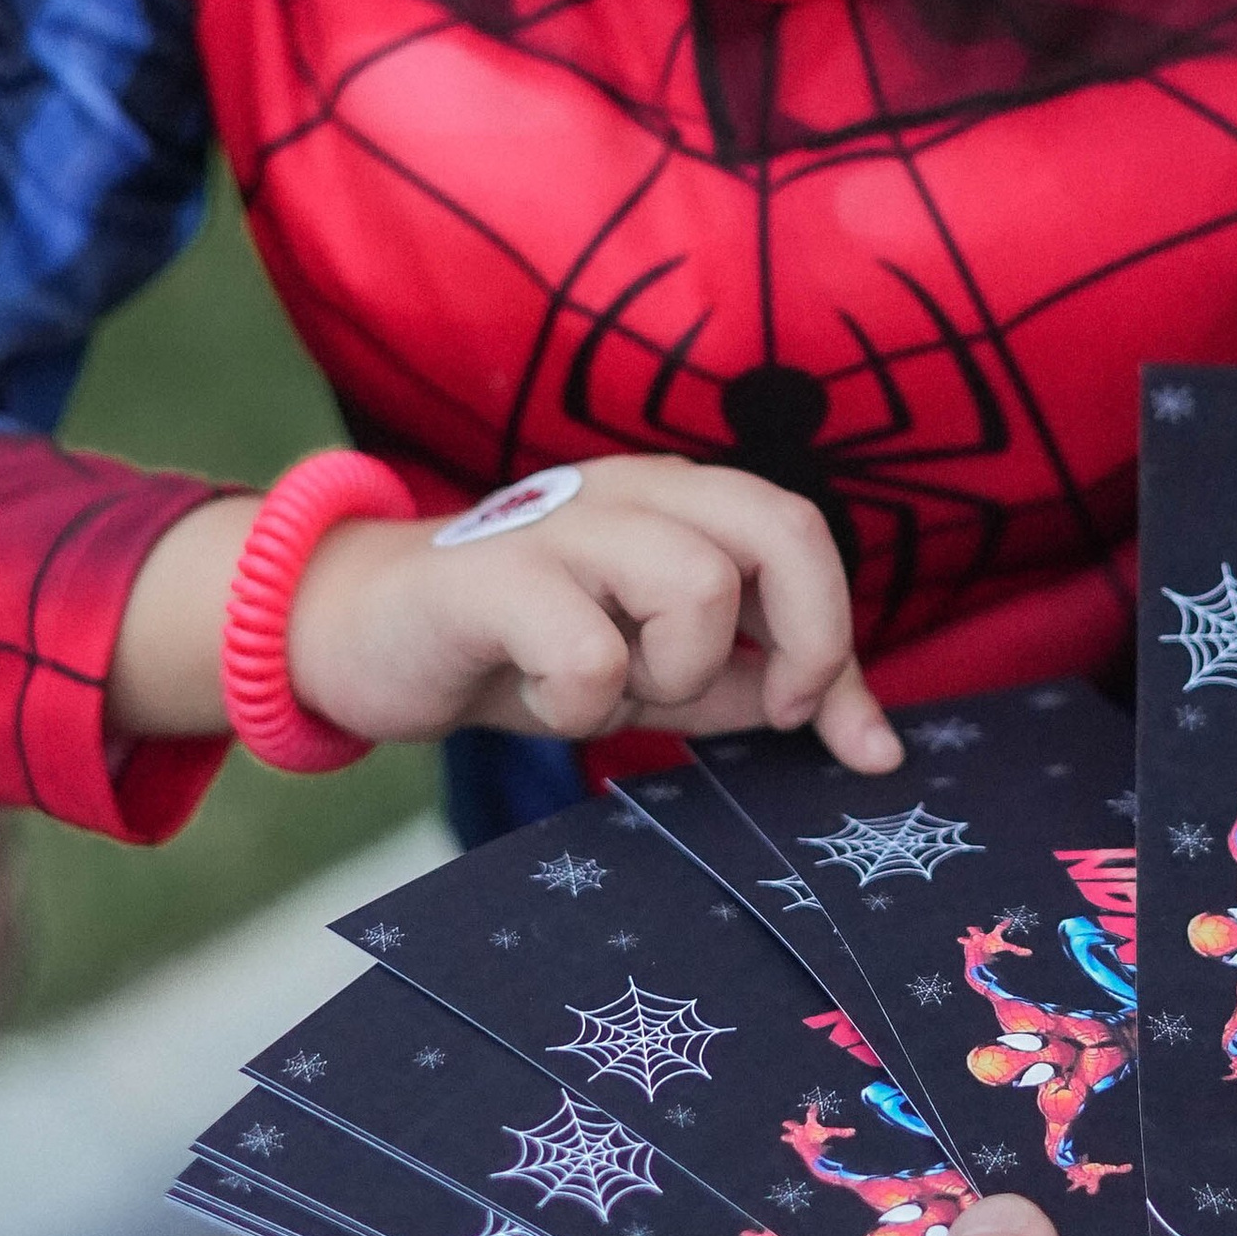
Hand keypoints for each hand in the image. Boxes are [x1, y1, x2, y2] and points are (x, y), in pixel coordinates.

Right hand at [285, 456, 897, 767]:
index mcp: (681, 500)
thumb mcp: (660, 669)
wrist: (362, 633)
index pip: (803, 535)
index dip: (838, 639)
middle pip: (780, 526)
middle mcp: (633, 490)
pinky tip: (544, 698)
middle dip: (807, 638)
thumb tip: (874, 745)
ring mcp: (559, 522)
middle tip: (765, 712)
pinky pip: (588, 648)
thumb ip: (757, 686)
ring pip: (694, 585)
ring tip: (616, 694)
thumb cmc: (526, 647)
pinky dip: (583, 702)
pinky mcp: (487, 574)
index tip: (829, 728)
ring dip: (676, 674)